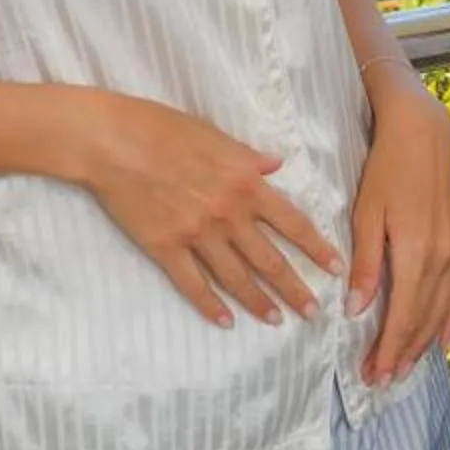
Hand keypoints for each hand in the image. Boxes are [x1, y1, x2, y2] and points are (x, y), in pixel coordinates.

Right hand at [74, 91, 343, 329]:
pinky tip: (225, 321)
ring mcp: (197, 234)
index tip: (336, 267)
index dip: (316, 248)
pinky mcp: (166, 248)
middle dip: (295, 288)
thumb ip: (247, 156)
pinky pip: (193, 284)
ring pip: (236, 278)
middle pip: (269, 260)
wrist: (112, 141)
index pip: (292, 222)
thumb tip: (276, 165)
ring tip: (277, 319)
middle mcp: (228, 214)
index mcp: (245, 183)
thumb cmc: (162, 128)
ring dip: (259, 302)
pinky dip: (211, 306)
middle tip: (314, 311)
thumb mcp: (214, 134)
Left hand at [349, 71, 449, 384]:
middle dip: (403, 353)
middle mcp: (445, 257)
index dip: (389, 349)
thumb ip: (365, 264)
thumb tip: (356, 310)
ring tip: (408, 368)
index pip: (402, 316)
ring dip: (426, 343)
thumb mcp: (366, 213)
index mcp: (417, 252)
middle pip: (424, 319)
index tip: (373, 375)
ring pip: (445, 310)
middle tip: (382, 379)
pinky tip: (444, 339)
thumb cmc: (385, 168)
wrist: (424, 131)